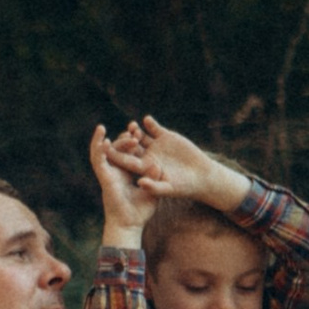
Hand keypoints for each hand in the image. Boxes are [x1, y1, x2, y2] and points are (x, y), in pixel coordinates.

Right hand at [88, 122, 150, 247]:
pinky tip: (102, 140)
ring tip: (102, 127)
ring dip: (101, 140)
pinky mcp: (104, 179)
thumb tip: (158, 166)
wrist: (129, 225)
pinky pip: (98, 162)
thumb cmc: (140, 213)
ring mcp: (108, 175)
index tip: (140, 132)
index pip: (127, 154)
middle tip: (133, 128)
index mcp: (125, 175)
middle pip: (115, 150)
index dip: (131, 143)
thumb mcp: (152, 192)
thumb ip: (155, 179)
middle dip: (122, 138)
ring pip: (101, 153)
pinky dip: (98, 150)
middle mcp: (115, 173)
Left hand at [117, 114, 246, 213]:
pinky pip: (154, 127)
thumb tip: (139, 183)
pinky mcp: (165, 136)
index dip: (116, 156)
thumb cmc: (184, 187)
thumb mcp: (168, 188)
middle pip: (130, 146)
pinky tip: (147, 120)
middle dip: (124, 141)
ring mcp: (155, 144)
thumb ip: (154, 187)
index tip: (107, 151)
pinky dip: (151, 123)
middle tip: (119, 136)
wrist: (200, 176)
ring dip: (136, 130)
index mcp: (143, 168)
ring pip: (140, 135)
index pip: (126, 161)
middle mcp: (146, 155)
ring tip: (132, 126)